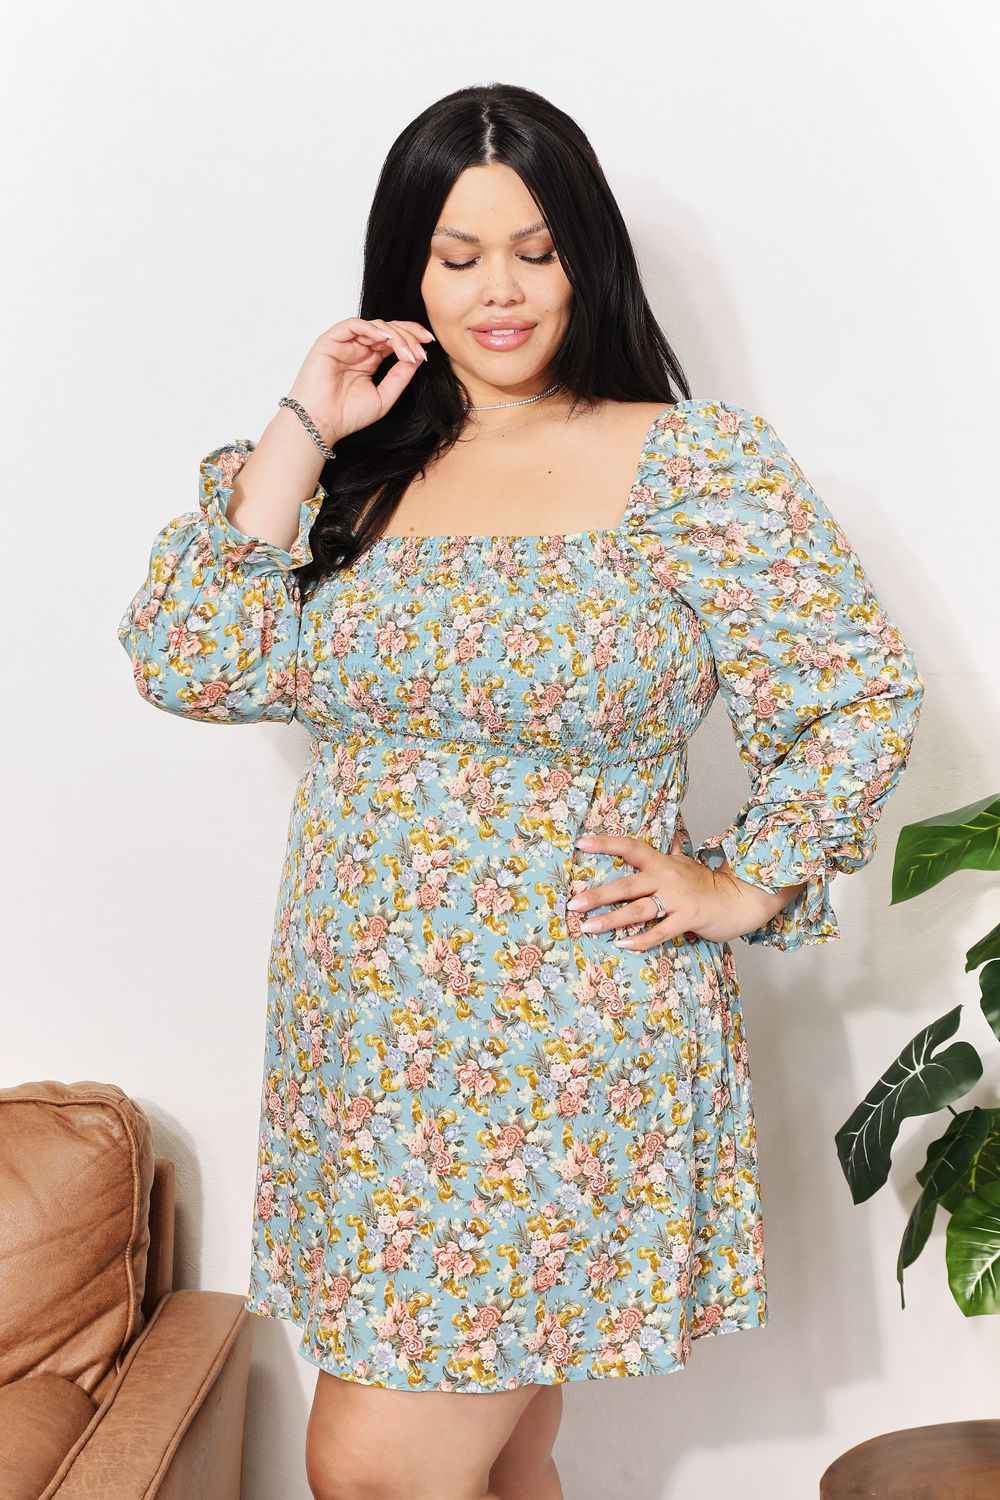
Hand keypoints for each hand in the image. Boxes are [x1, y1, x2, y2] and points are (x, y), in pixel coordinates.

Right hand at [285, 316, 435, 448]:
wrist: (320, 424)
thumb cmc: (347, 415)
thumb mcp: (384, 396)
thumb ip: (400, 376)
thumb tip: (418, 358)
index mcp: (370, 360)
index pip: (394, 341)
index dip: (412, 339)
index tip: (429, 345)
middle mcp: (358, 349)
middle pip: (388, 330)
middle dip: (408, 334)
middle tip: (422, 346)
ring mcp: (345, 344)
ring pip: (375, 326)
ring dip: (395, 334)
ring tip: (406, 350)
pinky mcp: (330, 341)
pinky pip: (353, 325)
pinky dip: (371, 328)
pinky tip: (385, 338)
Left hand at [566, 829, 807, 948]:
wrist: (741, 898)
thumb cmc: (706, 883)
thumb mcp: (684, 862)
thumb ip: (667, 851)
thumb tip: (660, 835)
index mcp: (662, 862)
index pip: (630, 847)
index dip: (605, 843)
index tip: (580, 843)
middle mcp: (666, 877)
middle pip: (626, 884)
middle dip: (597, 895)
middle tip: (573, 904)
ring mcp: (677, 898)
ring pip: (638, 909)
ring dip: (611, 919)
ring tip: (588, 927)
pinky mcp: (689, 918)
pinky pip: (661, 931)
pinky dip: (641, 939)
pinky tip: (623, 944)